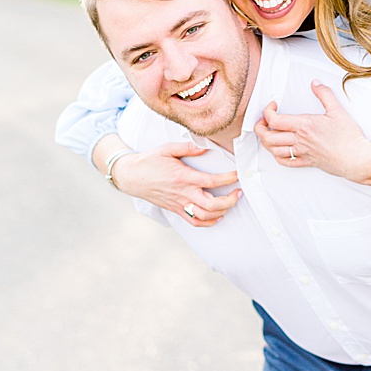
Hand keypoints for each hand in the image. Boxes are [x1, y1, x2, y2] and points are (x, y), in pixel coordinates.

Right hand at [108, 141, 240, 227]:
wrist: (131, 177)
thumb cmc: (149, 161)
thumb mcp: (167, 149)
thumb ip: (187, 147)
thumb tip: (205, 148)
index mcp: (183, 177)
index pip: (212, 181)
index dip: (228, 179)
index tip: (238, 174)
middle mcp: (183, 193)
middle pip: (212, 204)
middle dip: (230, 200)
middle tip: (238, 192)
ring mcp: (179, 203)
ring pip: (205, 216)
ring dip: (221, 211)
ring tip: (230, 202)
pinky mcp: (176, 209)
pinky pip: (194, 221)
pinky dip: (208, 222)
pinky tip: (217, 215)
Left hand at [255, 82, 370, 180]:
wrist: (357, 158)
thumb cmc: (349, 137)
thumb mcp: (338, 111)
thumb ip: (325, 95)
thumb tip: (315, 84)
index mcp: (304, 126)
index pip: (274, 120)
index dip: (267, 112)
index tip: (272, 106)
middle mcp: (299, 140)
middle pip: (268, 137)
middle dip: (260, 127)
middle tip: (263, 120)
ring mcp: (302, 153)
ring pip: (273, 150)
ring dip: (266, 142)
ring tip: (268, 133)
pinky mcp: (307, 162)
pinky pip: (285, 162)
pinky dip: (277, 155)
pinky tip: (279, 150)